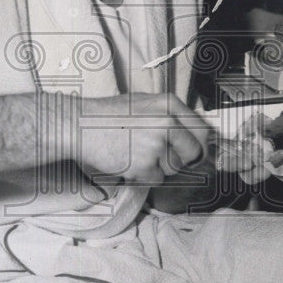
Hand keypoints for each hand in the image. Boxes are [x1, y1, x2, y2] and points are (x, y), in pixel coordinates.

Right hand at [74, 93, 213, 186]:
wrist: (79, 125)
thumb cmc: (109, 114)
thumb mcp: (144, 103)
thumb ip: (169, 115)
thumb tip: (194, 136)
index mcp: (169, 104)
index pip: (202, 130)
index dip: (200, 146)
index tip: (195, 154)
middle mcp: (167, 122)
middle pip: (193, 153)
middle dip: (181, 159)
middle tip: (162, 157)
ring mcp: (156, 144)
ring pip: (174, 168)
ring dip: (159, 167)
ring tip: (137, 154)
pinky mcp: (143, 164)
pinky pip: (157, 179)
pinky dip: (145, 176)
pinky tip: (130, 162)